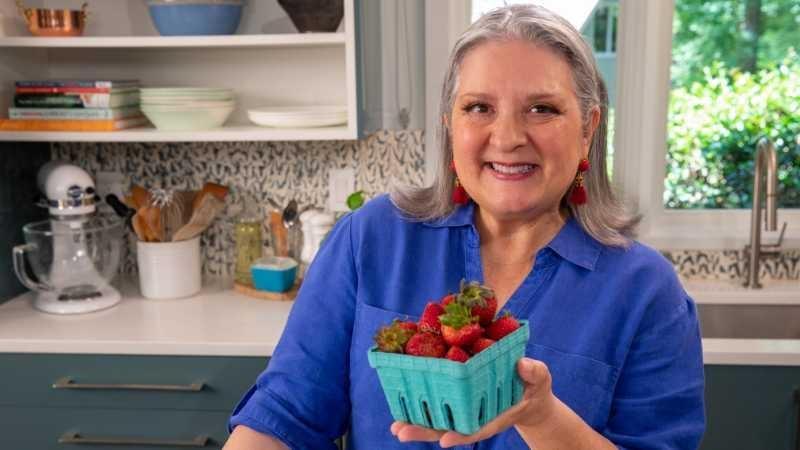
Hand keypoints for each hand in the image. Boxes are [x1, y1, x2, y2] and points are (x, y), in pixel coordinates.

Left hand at [390, 358, 555, 447]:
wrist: (530, 394)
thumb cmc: (535, 387)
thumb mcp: (540, 378)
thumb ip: (534, 373)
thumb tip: (522, 365)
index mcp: (497, 415)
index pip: (478, 427)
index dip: (462, 434)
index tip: (444, 440)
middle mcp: (478, 416)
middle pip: (450, 429)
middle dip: (426, 432)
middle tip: (401, 432)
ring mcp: (467, 412)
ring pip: (440, 422)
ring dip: (417, 424)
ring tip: (395, 428)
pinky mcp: (460, 403)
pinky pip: (440, 408)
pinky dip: (420, 409)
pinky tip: (400, 412)